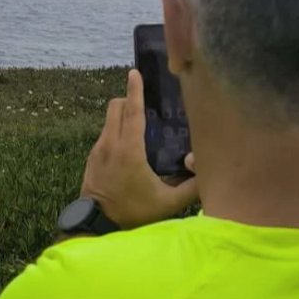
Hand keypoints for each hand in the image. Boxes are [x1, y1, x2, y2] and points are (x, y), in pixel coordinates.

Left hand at [79, 69, 197, 228]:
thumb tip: (206, 170)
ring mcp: (97, 149)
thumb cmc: (133, 213)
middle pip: (116, 107)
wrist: (97, 225)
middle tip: (146, 101)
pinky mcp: (92, 157)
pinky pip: (105, 134)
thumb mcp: (168, 203)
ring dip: (122, 115)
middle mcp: (110, 143)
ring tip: (140, 123)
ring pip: (108, 119)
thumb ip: (191, 187)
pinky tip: (129, 144)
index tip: (135, 73)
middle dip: (129, 99)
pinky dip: (116, 130)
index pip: (132, 111)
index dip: (135, 90)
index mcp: (129, 149)